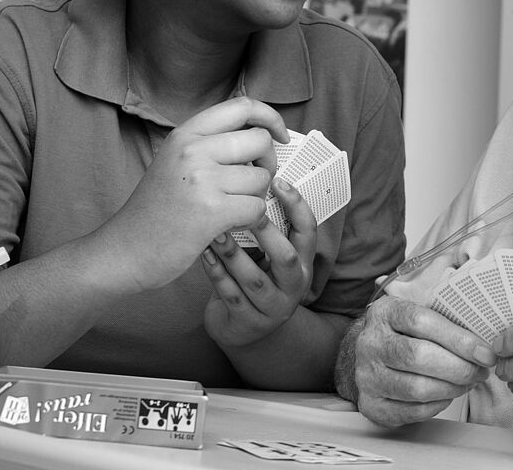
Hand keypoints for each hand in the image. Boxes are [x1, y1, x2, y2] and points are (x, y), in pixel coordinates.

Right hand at [99, 97, 288, 291]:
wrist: (125, 250)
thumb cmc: (158, 208)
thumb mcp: (176, 160)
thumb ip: (212, 143)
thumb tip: (263, 132)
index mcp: (186, 134)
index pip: (242, 106)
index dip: (270, 117)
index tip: (280, 135)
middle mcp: (193, 150)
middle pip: (260, 141)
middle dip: (268, 163)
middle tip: (252, 183)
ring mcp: (202, 179)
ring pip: (262, 178)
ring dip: (255, 197)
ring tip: (230, 207)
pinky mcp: (211, 211)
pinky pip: (257, 207)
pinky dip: (250, 219)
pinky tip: (229, 224)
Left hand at [201, 177, 316, 347]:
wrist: (247, 331)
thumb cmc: (256, 279)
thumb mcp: (270, 258)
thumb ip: (268, 230)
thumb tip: (253, 183)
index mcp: (303, 263)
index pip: (308, 230)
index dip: (297, 205)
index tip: (278, 182)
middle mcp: (294, 286)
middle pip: (286, 257)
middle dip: (265, 232)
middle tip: (243, 210)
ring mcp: (273, 308)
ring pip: (254, 279)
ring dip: (233, 253)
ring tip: (215, 232)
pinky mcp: (248, 323)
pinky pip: (231, 295)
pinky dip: (216, 273)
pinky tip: (204, 255)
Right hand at [353, 295, 496, 426]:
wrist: (370, 354)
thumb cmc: (404, 331)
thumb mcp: (417, 311)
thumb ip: (445, 316)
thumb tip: (485, 337)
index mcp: (384, 312)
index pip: (422, 322)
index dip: (458, 339)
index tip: (485, 352)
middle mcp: (370, 343)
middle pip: (419, 356)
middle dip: (460, 367)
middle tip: (482, 370)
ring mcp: (367, 376)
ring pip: (417, 388)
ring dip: (452, 388)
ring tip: (469, 382)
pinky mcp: (371, 405)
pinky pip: (412, 411)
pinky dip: (437, 405)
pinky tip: (448, 394)